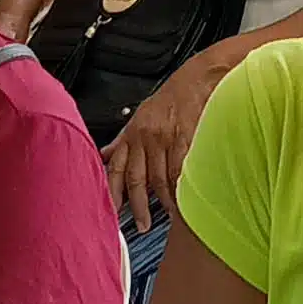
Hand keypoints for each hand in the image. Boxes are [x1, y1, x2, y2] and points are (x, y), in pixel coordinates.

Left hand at [106, 52, 227, 227]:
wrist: (199, 78)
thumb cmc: (171, 98)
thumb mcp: (140, 117)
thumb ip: (123, 140)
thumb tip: (104, 155)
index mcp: (132, 134)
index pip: (116, 169)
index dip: (112, 193)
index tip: (112, 214)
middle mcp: (144, 137)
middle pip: (137, 179)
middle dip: (138, 206)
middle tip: (142, 225)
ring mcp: (164, 138)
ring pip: (160, 178)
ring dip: (165, 202)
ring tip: (170, 217)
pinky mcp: (184, 138)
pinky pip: (180, 169)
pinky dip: (182, 188)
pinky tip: (185, 200)